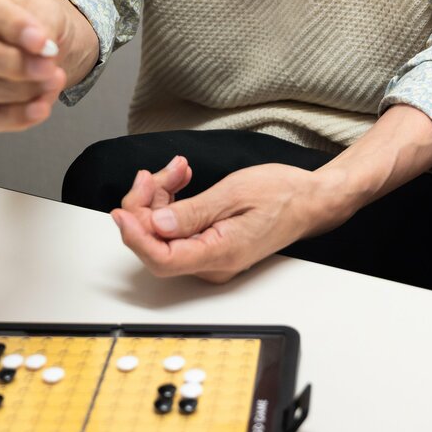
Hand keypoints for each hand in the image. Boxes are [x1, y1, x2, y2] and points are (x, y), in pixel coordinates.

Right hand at [0, 0, 69, 131]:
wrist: (42, 44)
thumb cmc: (37, 19)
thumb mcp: (47, 10)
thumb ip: (44, 24)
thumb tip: (43, 51)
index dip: (11, 26)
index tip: (43, 41)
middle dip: (12, 64)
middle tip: (50, 67)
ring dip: (22, 90)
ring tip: (57, 80)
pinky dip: (17, 116)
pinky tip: (42, 108)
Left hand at [111, 159, 322, 282]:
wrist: (310, 199)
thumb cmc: (282, 194)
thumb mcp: (234, 194)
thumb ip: (193, 213)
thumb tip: (157, 226)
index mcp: (219, 254)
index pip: (161, 259)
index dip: (135, 236)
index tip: (121, 211)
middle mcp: (212, 263)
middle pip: (157, 244)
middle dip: (147, 206)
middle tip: (153, 174)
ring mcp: (211, 256)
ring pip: (165, 233)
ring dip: (161, 198)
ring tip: (176, 168)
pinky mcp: (211, 244)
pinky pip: (179, 229)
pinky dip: (173, 202)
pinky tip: (181, 178)